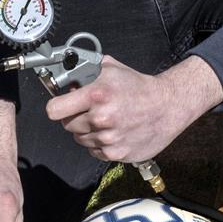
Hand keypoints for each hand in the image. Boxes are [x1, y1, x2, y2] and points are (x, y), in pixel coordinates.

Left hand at [45, 55, 222, 162]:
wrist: (167, 107)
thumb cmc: (139, 87)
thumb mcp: (111, 68)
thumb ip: (85, 71)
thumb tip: (66, 76)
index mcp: (97, 95)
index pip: (55, 110)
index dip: (56, 107)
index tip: (61, 106)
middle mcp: (101, 119)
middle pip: (67, 125)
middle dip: (75, 117)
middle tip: (90, 111)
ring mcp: (108, 139)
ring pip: (80, 139)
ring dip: (88, 131)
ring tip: (106, 121)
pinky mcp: (116, 153)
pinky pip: (94, 151)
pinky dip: (100, 143)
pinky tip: (114, 132)